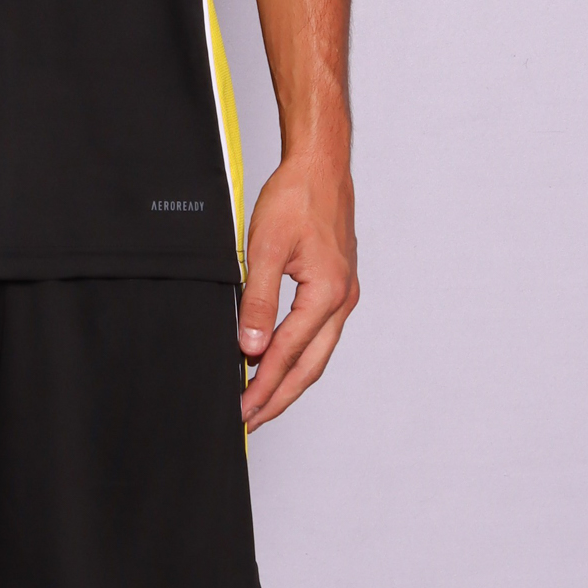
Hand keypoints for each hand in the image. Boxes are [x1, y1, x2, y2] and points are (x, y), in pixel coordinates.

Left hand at [237, 146, 357, 432]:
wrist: (321, 165)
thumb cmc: (296, 197)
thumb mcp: (266, 248)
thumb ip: (258, 301)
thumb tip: (250, 348)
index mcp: (327, 293)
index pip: (288, 354)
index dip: (263, 386)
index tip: (243, 410)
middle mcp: (342, 300)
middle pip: (310, 367)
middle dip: (279, 397)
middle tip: (251, 421)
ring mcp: (344, 294)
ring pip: (317, 354)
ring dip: (290, 380)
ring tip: (262, 400)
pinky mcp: (338, 286)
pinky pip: (320, 334)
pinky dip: (299, 355)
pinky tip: (279, 361)